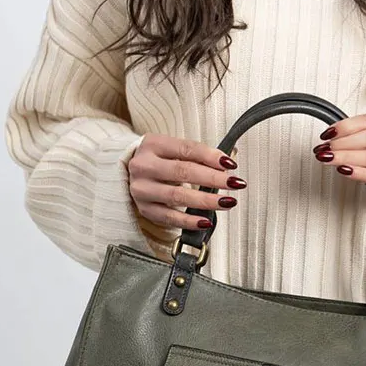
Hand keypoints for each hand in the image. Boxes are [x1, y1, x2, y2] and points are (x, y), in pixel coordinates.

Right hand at [126, 135, 244, 230]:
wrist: (131, 173)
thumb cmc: (160, 160)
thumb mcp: (174, 150)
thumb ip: (198, 156)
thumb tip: (226, 166)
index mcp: (153, 144)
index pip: (187, 149)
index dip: (210, 156)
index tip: (231, 164)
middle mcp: (144, 166)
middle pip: (183, 172)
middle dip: (213, 179)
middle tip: (234, 183)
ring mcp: (142, 189)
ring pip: (177, 196)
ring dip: (206, 200)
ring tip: (227, 202)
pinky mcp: (144, 209)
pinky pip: (169, 217)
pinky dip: (189, 220)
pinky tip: (205, 220)